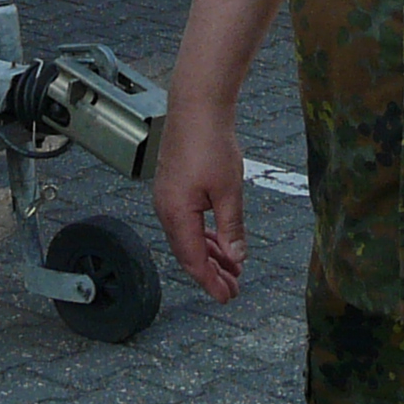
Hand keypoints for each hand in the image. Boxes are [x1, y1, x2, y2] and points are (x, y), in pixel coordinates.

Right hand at [150, 106, 248, 301]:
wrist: (196, 106)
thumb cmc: (210, 143)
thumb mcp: (229, 191)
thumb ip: (232, 228)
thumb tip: (236, 257)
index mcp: (176, 214)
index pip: (193, 260)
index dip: (210, 281)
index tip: (226, 296)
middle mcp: (166, 209)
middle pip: (188, 252)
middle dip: (211, 272)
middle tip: (233, 288)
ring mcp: (168, 197)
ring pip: (188, 237)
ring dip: (210, 254)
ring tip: (232, 267)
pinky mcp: (174, 187)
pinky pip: (188, 222)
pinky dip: (204, 235)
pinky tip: (219, 240)